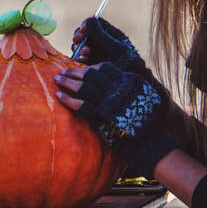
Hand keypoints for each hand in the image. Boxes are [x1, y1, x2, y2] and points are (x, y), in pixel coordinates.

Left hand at [54, 62, 179, 178]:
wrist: (149, 140)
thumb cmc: (146, 120)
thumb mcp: (143, 96)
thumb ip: (129, 86)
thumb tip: (118, 80)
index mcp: (126, 81)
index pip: (105, 68)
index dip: (91, 67)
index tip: (82, 68)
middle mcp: (116, 88)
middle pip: (90, 75)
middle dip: (74, 72)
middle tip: (63, 72)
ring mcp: (108, 101)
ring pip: (83, 87)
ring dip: (68, 82)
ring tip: (57, 80)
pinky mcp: (100, 115)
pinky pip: (80, 104)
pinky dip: (68, 99)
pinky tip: (59, 96)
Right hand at [72, 17, 167, 98]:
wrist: (132, 85)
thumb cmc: (131, 65)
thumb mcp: (117, 49)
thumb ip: (103, 36)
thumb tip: (88, 21)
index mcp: (110, 34)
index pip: (94, 23)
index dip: (87, 24)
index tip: (84, 29)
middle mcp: (101, 42)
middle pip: (84, 34)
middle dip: (79, 37)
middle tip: (79, 41)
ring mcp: (95, 53)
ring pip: (80, 46)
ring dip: (79, 48)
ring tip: (84, 54)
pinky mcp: (90, 63)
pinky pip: (79, 58)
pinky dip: (79, 58)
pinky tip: (83, 61)